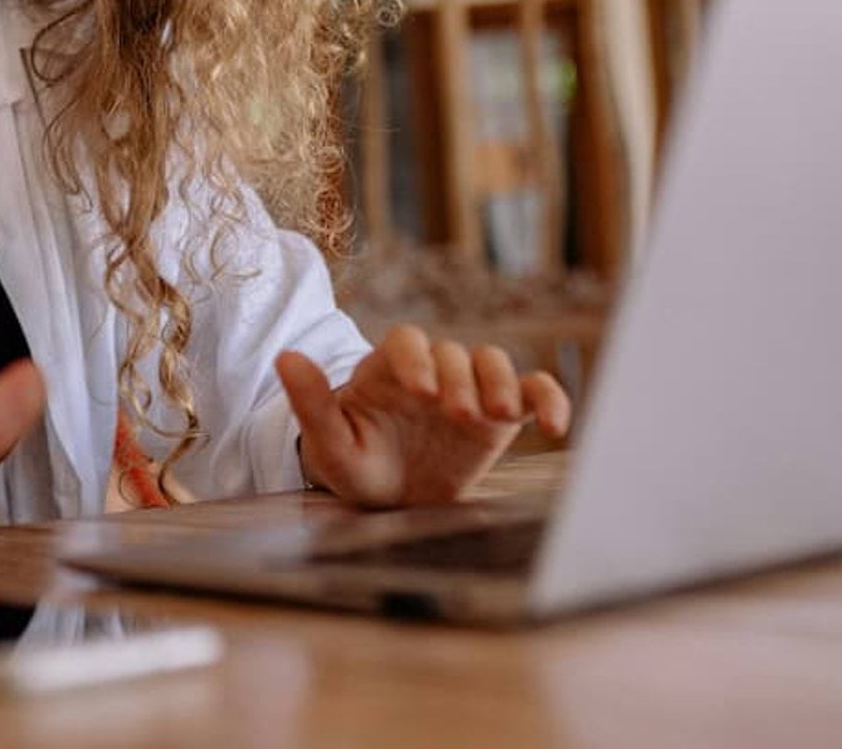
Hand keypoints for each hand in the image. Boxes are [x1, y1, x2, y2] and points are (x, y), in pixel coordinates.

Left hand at [275, 327, 570, 507]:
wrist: (389, 499)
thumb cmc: (355, 465)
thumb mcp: (329, 443)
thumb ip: (312, 402)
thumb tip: (285, 358)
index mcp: (389, 370)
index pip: (406, 342)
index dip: (416, 359)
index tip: (420, 392)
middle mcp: (433, 371)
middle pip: (455, 353)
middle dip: (460, 380)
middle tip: (458, 416)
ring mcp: (470, 390)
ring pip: (494, 363)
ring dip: (502, 382)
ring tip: (502, 415)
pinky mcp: (501, 416)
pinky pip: (534, 392)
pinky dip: (550, 399)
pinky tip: (557, 426)